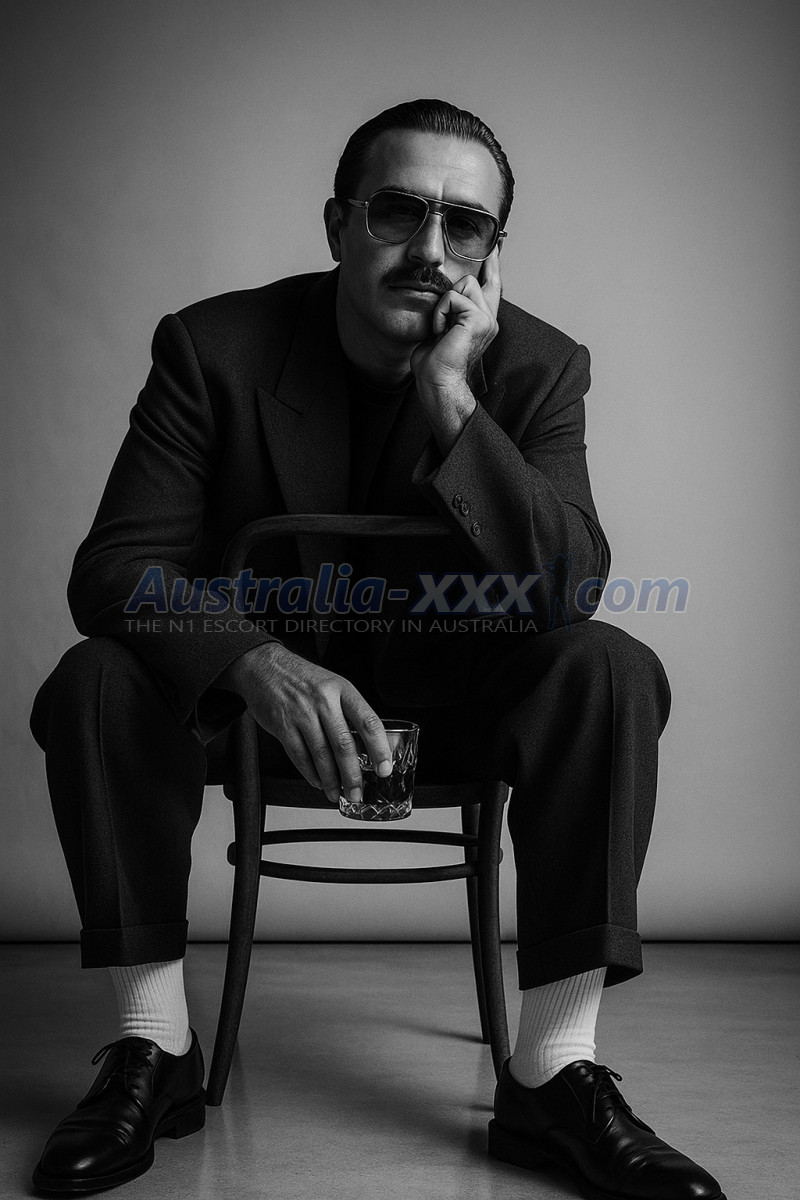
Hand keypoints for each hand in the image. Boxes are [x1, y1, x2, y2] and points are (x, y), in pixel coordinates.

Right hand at [218, 643, 392, 803]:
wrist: (264, 666)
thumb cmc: (302, 679)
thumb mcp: (332, 685)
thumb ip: (349, 711)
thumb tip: (368, 745)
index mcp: (342, 689)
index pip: (368, 721)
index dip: (379, 748)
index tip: (384, 768)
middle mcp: (323, 700)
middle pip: (344, 744)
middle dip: (353, 774)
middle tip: (357, 792)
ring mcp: (301, 713)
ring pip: (321, 754)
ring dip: (331, 780)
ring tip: (337, 792)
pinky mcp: (282, 724)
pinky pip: (299, 756)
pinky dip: (310, 773)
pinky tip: (318, 781)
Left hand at [410, 249, 500, 451]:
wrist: (437, 383)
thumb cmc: (434, 363)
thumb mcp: (441, 327)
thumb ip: (449, 309)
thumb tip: (444, 292)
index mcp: (482, 321)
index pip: (491, 286)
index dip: (492, 265)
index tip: (493, 246)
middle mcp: (489, 319)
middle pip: (472, 279)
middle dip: (450, 295)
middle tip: (442, 325)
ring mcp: (487, 320)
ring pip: (465, 283)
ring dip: (444, 305)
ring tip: (442, 329)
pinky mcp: (479, 320)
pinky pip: (453, 297)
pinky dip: (440, 313)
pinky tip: (441, 332)